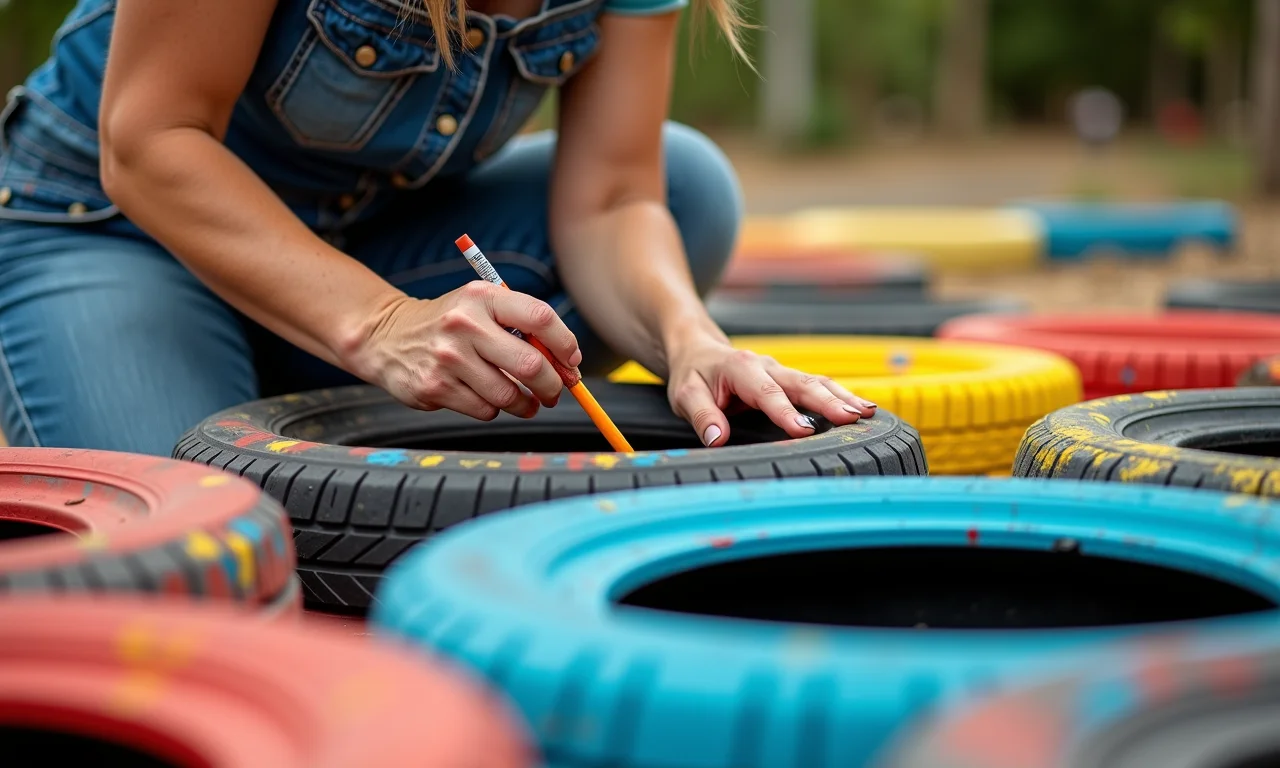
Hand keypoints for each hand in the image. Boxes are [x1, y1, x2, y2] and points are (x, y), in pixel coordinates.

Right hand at [351, 281, 581, 420]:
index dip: (565, 344)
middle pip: (531, 364)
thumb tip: (566, 364)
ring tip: (525, 401)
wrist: (387, 336)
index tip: (571, 361)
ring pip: (509, 395)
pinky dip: (494, 409)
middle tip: (554, 391)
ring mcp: (448, 358)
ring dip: (525, 404)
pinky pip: (485, 410)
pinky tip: (485, 397)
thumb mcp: (480, 306)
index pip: (540, 317)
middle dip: (552, 385)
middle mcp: (465, 324)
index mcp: (482, 297)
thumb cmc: (448, 322)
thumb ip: (521, 326)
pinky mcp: (435, 387)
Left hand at [664, 336, 877, 445]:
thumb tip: (717, 438)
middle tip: (853, 418)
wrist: (698, 350)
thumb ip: (702, 415)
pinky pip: (818, 386)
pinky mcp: (789, 380)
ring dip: (843, 397)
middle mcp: (767, 366)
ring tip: (869, 413)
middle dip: (829, 401)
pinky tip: (863, 409)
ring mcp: (781, 372)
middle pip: (802, 383)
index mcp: (741, 368)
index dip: (785, 412)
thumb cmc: (693, 374)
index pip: (766, 393)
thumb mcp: (685, 394)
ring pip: (817, 382)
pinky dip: (841, 396)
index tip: (803, 431)